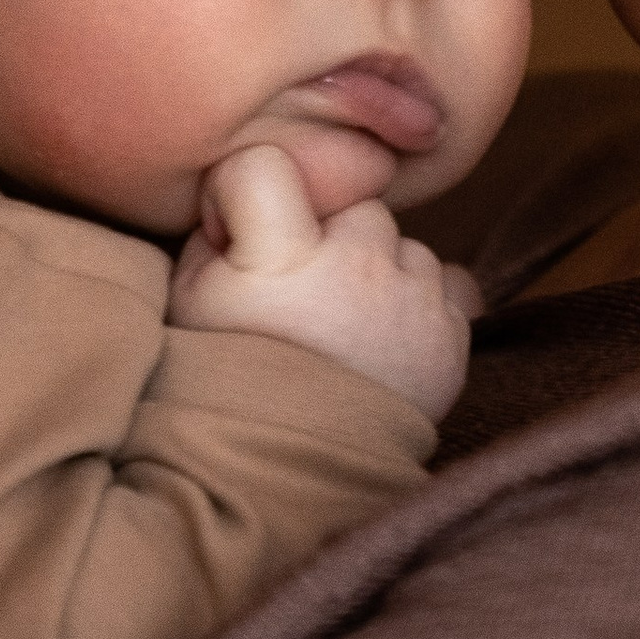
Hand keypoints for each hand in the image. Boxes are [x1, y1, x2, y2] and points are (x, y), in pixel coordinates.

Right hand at [169, 144, 481, 423]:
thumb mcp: (189, 305)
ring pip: (404, 244)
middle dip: (330, 238)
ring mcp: (409, 302)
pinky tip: (387, 337)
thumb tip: (240, 202)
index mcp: (279, 259)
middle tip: (304, 296)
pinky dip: (424, 304)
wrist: (289, 473)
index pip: (264, 166)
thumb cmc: (226, 383)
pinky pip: (449, 283)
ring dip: (380, 272)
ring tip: (345, 328)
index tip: (238, 235)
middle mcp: (354, 268)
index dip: (245, 191)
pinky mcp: (450, 338)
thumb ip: (214, 236)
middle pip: (354, 206)